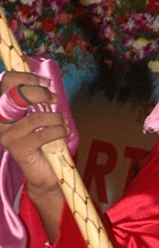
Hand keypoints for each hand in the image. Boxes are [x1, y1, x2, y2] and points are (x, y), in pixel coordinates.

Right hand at [0, 70, 68, 199]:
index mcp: (2, 107)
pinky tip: (63, 131)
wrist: (44, 170)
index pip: (7, 81)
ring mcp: (6, 135)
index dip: (27, 77)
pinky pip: (41, 135)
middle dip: (40, 93)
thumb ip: (35, 99)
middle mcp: (0, 119)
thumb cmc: (43, 139)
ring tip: (62, 122)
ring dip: (54, 118)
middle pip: (17, 95)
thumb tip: (45, 82)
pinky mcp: (17, 148)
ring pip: (34, 117)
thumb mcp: (38, 114)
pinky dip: (57, 131)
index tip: (46, 82)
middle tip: (54, 99)